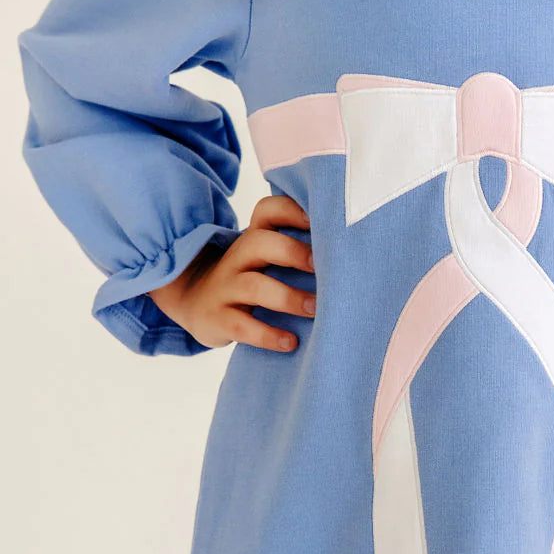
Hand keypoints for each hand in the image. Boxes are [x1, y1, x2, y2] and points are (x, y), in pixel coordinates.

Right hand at [148, 194, 314, 351]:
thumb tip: (356, 253)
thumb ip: (299, 249)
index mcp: (254, 237)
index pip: (268, 210)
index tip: (324, 223)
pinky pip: (241, 325)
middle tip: (325, 269)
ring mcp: (225, 287)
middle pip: (259, 242)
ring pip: (253, 285)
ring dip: (288, 298)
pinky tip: (290, 342)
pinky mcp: (217, 318)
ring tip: (316, 310)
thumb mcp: (267, 257)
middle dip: (293, 252)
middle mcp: (238, 257)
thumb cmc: (250, 277)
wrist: (196, 302)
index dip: (294, 211)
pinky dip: (267, 335)